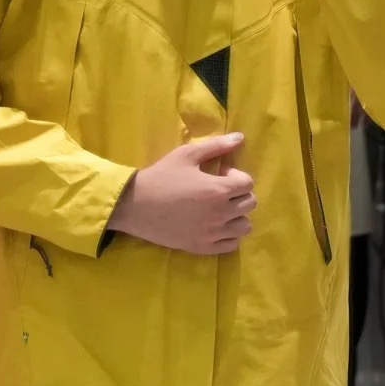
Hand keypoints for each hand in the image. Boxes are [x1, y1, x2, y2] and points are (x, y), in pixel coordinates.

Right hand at [112, 134, 255, 254]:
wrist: (135, 205)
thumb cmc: (160, 177)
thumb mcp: (186, 154)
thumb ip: (216, 146)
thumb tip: (240, 137)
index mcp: (218, 190)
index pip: (248, 183)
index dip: (236, 176)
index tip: (219, 174)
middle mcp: (220, 214)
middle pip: (249, 204)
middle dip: (238, 193)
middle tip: (218, 190)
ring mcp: (213, 233)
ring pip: (244, 227)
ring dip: (236, 215)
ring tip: (219, 209)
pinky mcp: (203, 247)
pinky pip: (232, 244)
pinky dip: (229, 235)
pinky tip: (214, 225)